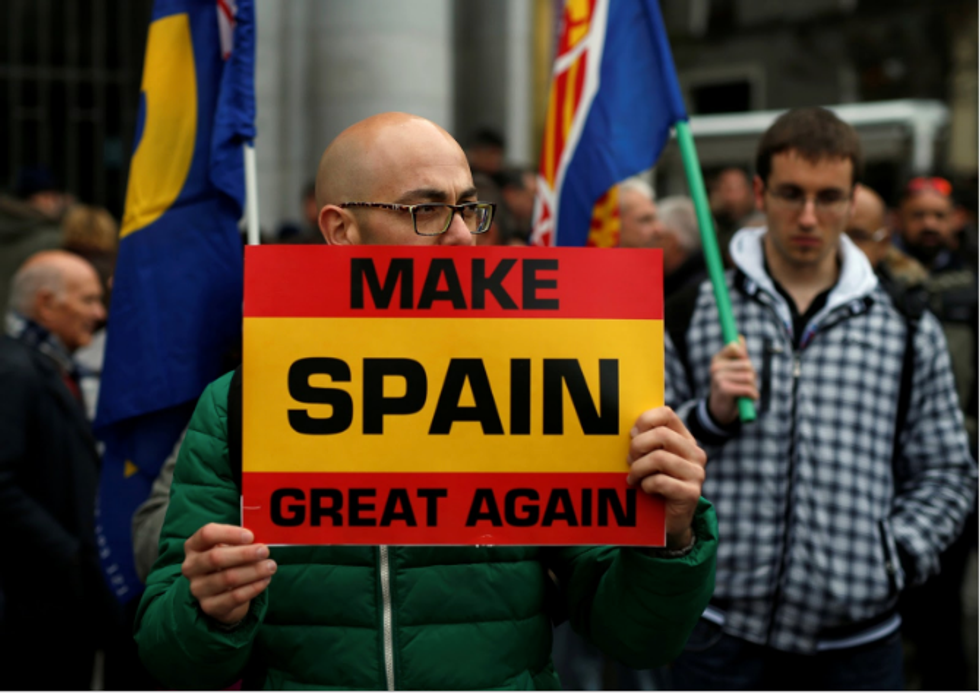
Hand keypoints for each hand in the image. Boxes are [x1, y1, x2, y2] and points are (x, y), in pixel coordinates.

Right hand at [182, 523, 275, 625]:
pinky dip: (253, 588)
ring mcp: (197, 588)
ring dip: (253, 571)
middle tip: (265, 551)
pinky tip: (265, 580)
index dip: (229, 533)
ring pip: (227, 578)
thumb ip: (240, 541)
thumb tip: (261, 538)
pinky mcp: (209, 606)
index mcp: (194, 546)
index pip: (206, 534)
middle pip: (215, 557)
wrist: (222, 594)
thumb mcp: (229, 546)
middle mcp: (191, 567)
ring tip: (270, 566)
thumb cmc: (228, 561)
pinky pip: (234, 597)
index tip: (250, 536)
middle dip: (244, 554)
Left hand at [626, 407, 706, 548]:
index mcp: (684, 439)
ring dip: (638, 469)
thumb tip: (630, 430)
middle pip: (661, 435)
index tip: (632, 435)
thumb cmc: (654, 483)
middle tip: (629, 460)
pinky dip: (646, 485)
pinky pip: (661, 481)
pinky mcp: (691, 493)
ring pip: (659, 458)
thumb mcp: (650, 458)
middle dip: (637, 447)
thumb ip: (646, 441)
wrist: (668, 519)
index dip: (644, 421)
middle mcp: (695, 453)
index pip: (666, 413)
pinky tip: (644, 489)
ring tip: (632, 478)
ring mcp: (696, 473)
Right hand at [708, 336, 758, 424]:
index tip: (744, 366)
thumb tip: (741, 338)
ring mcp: (718, 377)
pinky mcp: (724, 389)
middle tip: (746, 384)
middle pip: (747, 364)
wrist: (720, 410)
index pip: (735, 347)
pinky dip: (753, 395)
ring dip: (753, 387)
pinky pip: (748, 389)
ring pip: (749, 377)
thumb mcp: (733, 370)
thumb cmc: (729, 387)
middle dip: (753, 375)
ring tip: (746, 392)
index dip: (744, 356)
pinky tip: (749, 398)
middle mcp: (716, 367)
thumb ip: (738, 354)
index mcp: (717, 359)